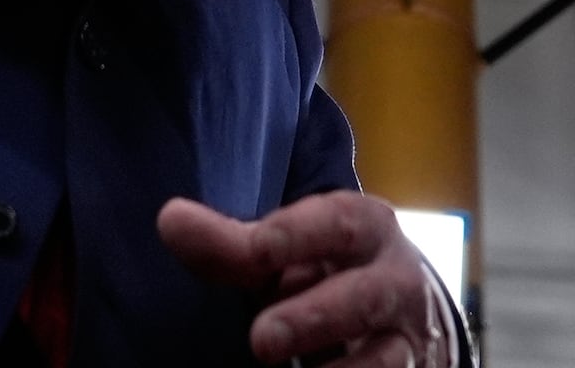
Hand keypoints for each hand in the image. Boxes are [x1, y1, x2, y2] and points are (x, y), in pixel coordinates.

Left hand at [160, 191, 463, 367]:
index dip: (298, 234)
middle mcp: (395, 279)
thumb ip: (234, 245)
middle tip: (262, 339)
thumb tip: (169, 219)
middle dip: (313, 317)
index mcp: (366, 227)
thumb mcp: (287, 251)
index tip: (257, 250)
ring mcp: (404, 337)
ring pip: (385, 357)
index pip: (338, 221)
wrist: (400, 312)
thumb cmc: (326, 271)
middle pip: (364, 295)